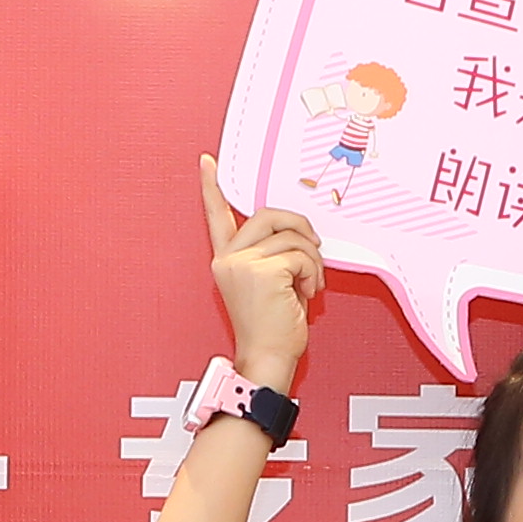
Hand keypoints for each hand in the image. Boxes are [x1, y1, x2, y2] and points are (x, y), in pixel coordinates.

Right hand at [201, 158, 322, 385]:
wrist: (268, 359)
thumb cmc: (272, 329)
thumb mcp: (269, 283)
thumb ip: (272, 254)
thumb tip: (296, 233)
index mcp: (226, 260)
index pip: (216, 216)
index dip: (212, 187)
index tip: (208, 162)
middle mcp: (229, 259)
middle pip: (268, 215)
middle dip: (300, 227)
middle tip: (314, 248)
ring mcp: (242, 263)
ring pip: (291, 237)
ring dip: (312, 260)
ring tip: (310, 284)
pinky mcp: (262, 271)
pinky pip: (301, 255)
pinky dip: (313, 273)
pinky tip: (307, 293)